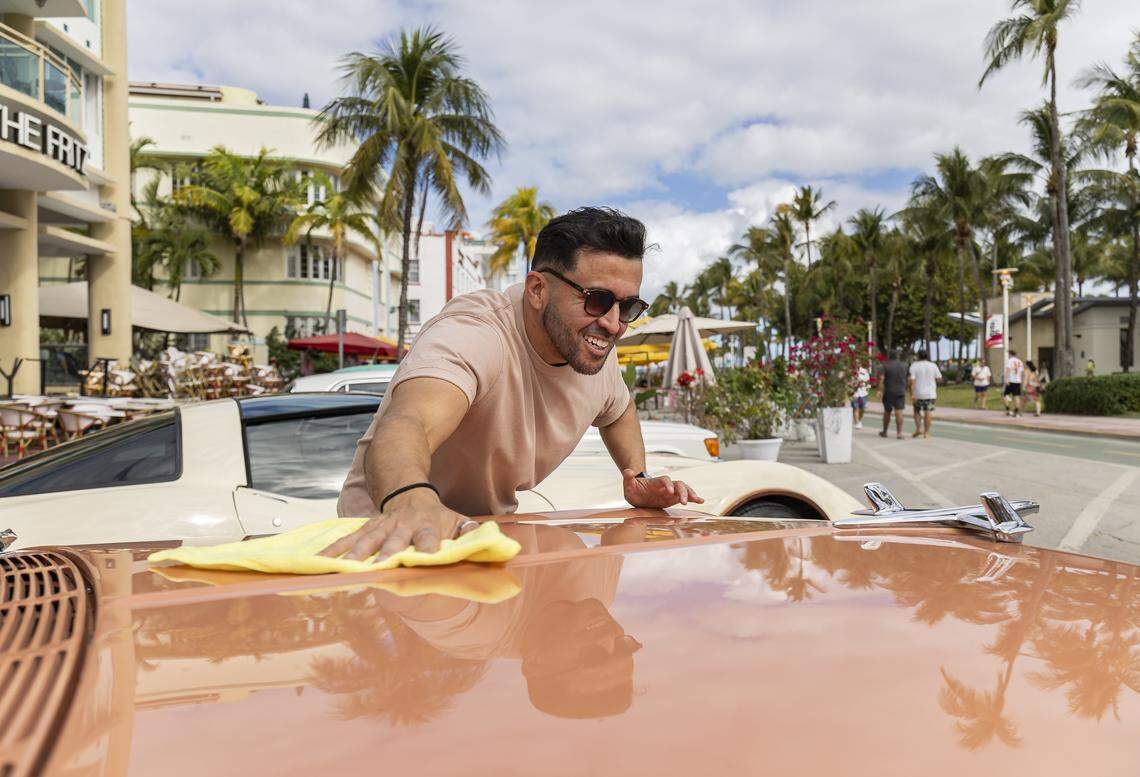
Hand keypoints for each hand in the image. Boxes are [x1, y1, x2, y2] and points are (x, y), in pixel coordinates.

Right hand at [318, 489, 473, 560]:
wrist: (409, 490)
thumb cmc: (437, 516)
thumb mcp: (458, 520)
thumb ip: (471, 535)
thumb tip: (493, 545)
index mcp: (427, 525)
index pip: (428, 538)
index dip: (426, 548)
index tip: (424, 559)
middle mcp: (402, 526)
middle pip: (394, 541)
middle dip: (387, 553)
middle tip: (380, 567)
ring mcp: (381, 526)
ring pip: (366, 540)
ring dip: (356, 554)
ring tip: (345, 567)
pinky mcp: (366, 528)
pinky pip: (347, 539)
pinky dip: (334, 550)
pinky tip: (320, 562)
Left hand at [622, 468, 703, 508]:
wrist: (639, 494)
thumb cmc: (634, 490)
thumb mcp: (628, 485)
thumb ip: (628, 479)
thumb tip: (627, 471)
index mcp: (656, 483)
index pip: (665, 480)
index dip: (668, 484)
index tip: (670, 492)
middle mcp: (666, 486)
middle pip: (678, 484)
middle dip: (683, 491)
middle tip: (684, 502)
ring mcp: (671, 492)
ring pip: (684, 489)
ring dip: (690, 494)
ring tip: (697, 500)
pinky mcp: (673, 498)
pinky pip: (685, 497)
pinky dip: (693, 498)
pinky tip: (701, 501)